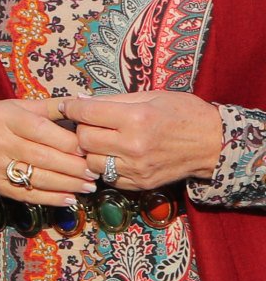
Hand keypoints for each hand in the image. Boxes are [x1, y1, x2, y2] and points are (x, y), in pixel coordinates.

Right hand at [0, 98, 94, 205]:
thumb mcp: (18, 106)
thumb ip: (50, 108)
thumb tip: (83, 106)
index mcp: (5, 117)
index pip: (42, 131)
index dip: (68, 142)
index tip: (89, 149)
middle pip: (43, 157)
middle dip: (73, 167)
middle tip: (94, 171)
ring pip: (38, 178)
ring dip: (67, 185)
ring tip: (88, 186)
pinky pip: (27, 193)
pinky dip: (50, 198)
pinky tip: (69, 198)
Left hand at [64, 92, 223, 190]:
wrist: (214, 143)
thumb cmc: (183, 113)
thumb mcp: (151, 97)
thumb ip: (114, 100)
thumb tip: (80, 102)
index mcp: (136, 118)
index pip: (86, 114)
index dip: (71, 108)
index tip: (67, 106)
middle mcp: (133, 145)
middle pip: (83, 139)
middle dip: (82, 129)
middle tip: (90, 124)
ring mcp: (136, 168)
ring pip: (90, 161)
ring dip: (91, 151)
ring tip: (103, 141)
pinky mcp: (140, 183)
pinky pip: (106, 176)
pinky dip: (105, 166)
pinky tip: (115, 156)